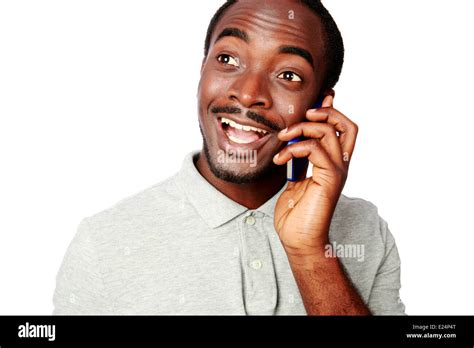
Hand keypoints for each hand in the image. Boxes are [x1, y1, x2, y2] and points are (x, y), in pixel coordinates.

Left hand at [273, 95, 357, 257]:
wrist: (298, 239)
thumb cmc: (295, 214)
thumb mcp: (295, 179)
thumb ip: (299, 161)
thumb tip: (293, 143)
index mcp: (333, 164)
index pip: (341, 130)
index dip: (331, 111)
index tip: (314, 101)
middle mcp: (340, 165)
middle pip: (347, 125)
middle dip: (326, 111)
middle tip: (304, 113)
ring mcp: (337, 172)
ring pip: (332, 131)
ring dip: (304, 127)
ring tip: (283, 137)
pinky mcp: (329, 179)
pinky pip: (316, 149)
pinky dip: (295, 147)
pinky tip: (280, 158)